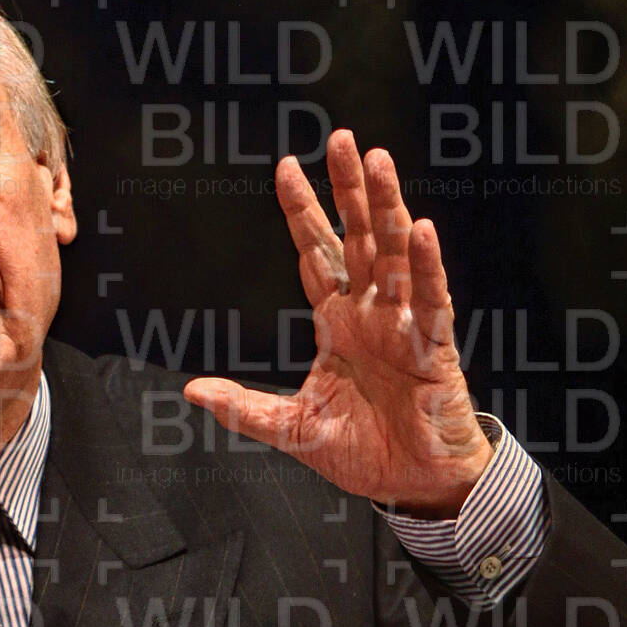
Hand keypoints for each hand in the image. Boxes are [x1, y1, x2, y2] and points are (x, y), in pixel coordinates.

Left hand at [182, 130, 490, 516]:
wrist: (416, 487)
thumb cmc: (365, 452)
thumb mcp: (293, 429)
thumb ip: (245, 408)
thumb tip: (193, 390)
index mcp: (339, 323)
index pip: (317, 254)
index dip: (303, 212)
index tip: (285, 166)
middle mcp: (372, 312)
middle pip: (358, 237)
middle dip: (348, 190)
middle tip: (340, 139)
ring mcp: (404, 325)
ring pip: (394, 254)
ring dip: (386, 207)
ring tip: (378, 161)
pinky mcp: (433, 348)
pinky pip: (430, 300)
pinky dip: (425, 266)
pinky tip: (419, 230)